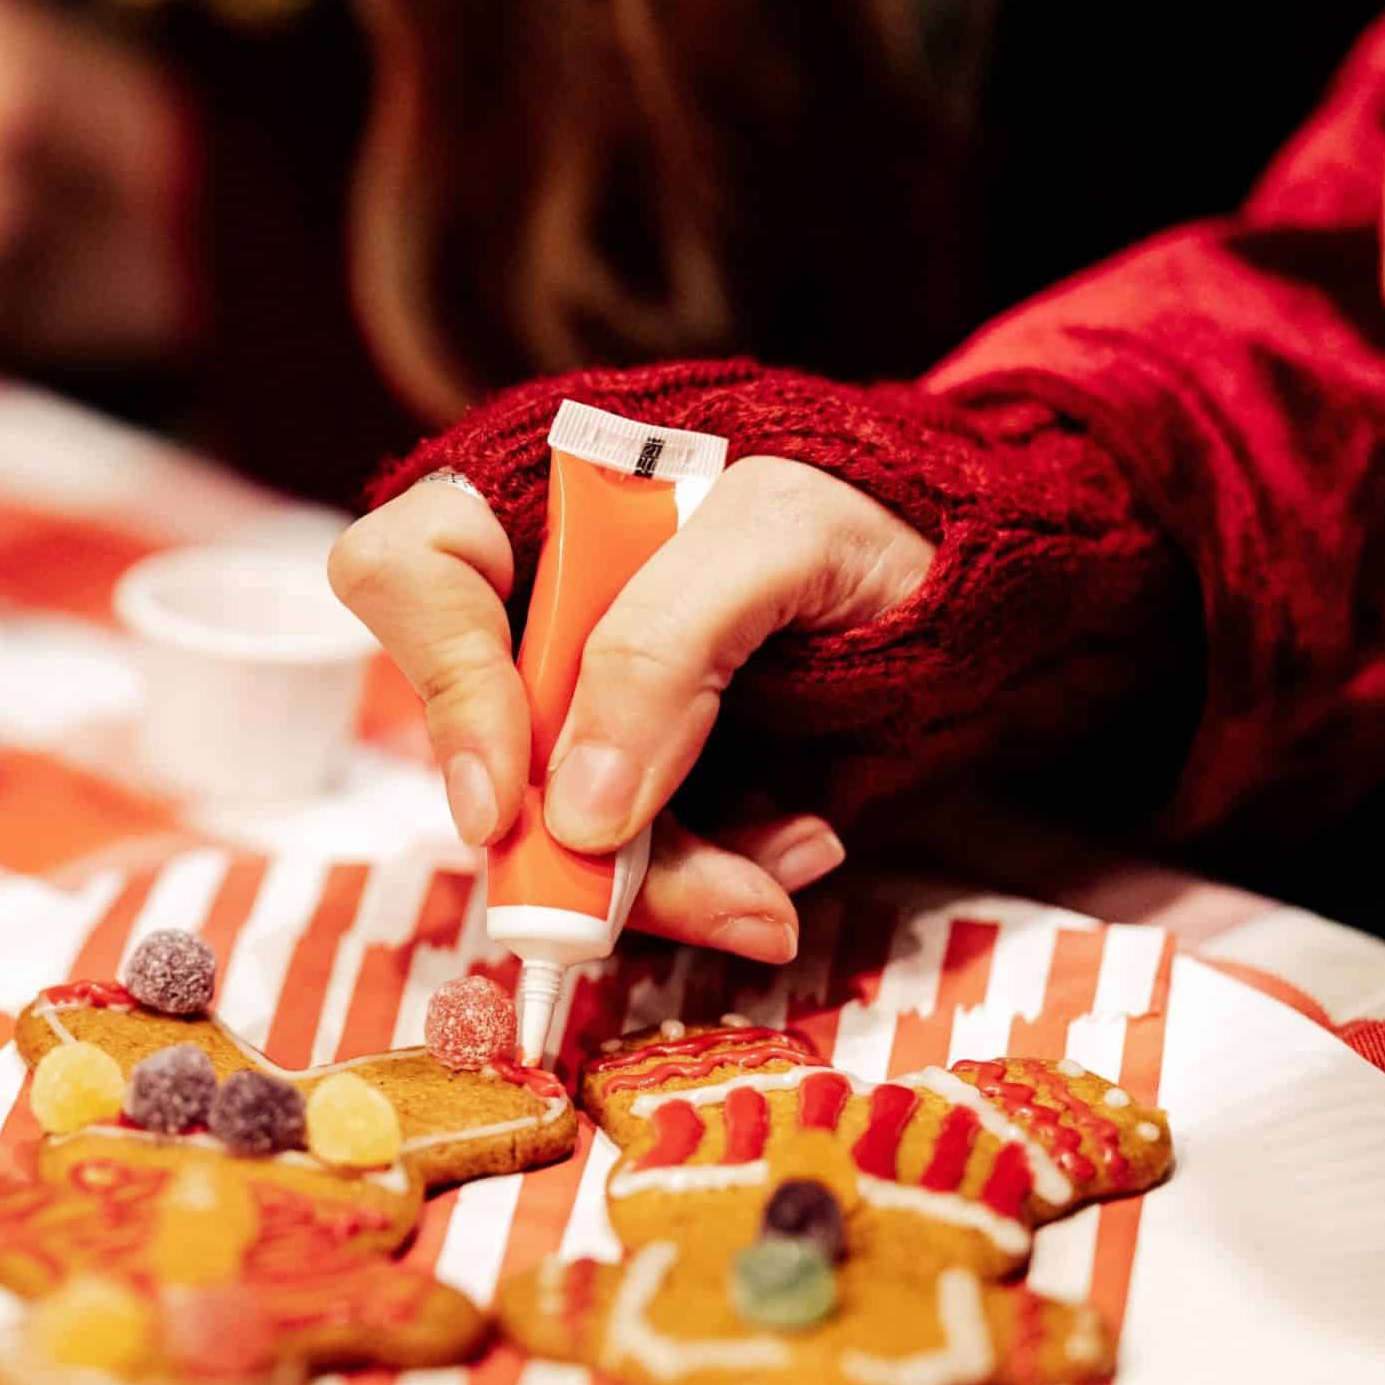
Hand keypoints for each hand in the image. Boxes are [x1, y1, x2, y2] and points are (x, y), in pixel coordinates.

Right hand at [329, 456, 934, 959]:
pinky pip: (629, 853)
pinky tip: (796, 845)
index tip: (508, 807)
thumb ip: (666, 645)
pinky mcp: (634, 766)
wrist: (976, 567)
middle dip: (578, 844)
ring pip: (554, 825)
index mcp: (529, 490)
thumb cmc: (875, 505)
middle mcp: (529, 600)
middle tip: (700, 895)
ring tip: (778, 882)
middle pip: (478, 737)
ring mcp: (578, 694)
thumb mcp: (781, 535)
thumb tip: (576, 814)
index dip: (440, 691)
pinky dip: (712, 875)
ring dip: (666, 880)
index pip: (409, 574)